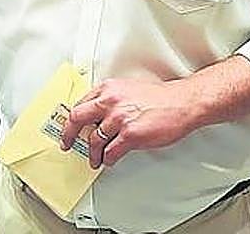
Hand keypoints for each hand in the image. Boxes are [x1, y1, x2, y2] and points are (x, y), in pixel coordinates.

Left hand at [61, 77, 198, 168]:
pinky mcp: (130, 135)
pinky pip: (110, 152)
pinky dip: (107, 159)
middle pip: (78, 119)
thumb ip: (112, 99)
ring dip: (92, 154)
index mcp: (109, 88)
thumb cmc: (161, 98)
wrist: (182, 103)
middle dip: (69, 134)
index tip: (69, 127)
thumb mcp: (129, 89)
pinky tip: (108, 160)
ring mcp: (119, 119)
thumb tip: (98, 114)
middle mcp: (111, 101)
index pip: (81, 104)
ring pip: (94, 140)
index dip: (72, 119)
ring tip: (94, 159)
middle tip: (67, 143)